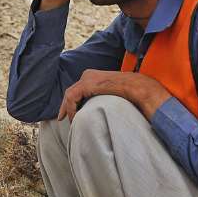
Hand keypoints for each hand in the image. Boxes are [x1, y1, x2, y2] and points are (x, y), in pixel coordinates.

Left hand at [58, 69, 172, 120]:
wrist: (135, 87)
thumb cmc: (127, 92)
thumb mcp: (110, 94)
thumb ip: (101, 98)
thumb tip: (98, 109)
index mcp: (93, 76)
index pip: (77, 89)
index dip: (72, 101)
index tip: (70, 113)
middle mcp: (88, 75)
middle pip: (71, 91)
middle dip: (66, 106)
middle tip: (63, 117)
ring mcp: (86, 78)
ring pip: (69, 95)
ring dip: (68, 109)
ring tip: (71, 121)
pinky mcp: (86, 84)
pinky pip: (72, 97)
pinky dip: (71, 108)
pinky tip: (74, 117)